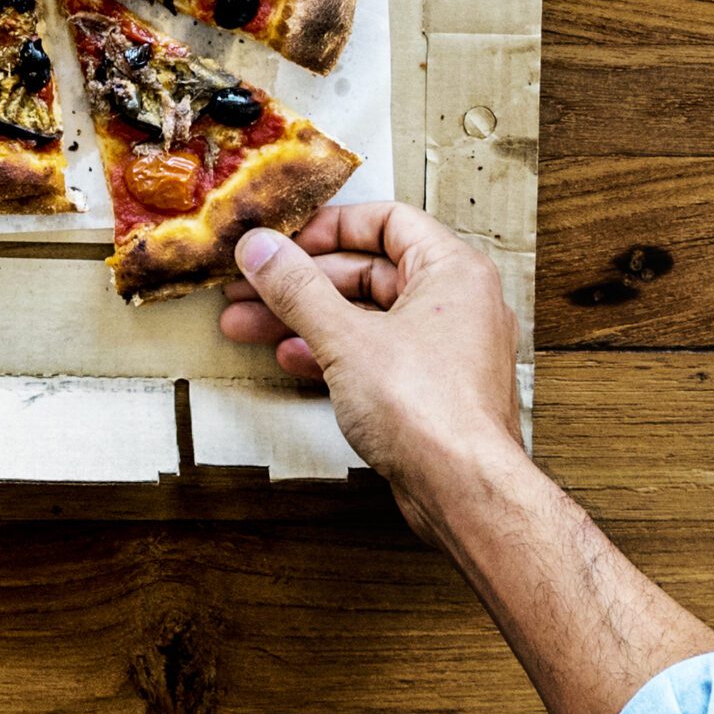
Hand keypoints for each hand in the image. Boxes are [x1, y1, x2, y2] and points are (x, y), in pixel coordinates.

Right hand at [221, 203, 524, 542]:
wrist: (465, 493)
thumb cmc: (430, 411)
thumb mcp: (347, 338)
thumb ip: (297, 289)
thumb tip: (260, 248)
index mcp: (452, 270)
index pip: (386, 221)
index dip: (328, 227)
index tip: (283, 241)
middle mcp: (455, 302)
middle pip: (367, 270)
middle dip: (300, 282)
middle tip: (248, 287)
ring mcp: (444, 349)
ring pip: (365, 316)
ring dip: (305, 319)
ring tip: (247, 325)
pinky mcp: (430, 389)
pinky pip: (374, 354)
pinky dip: (331, 352)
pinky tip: (290, 357)